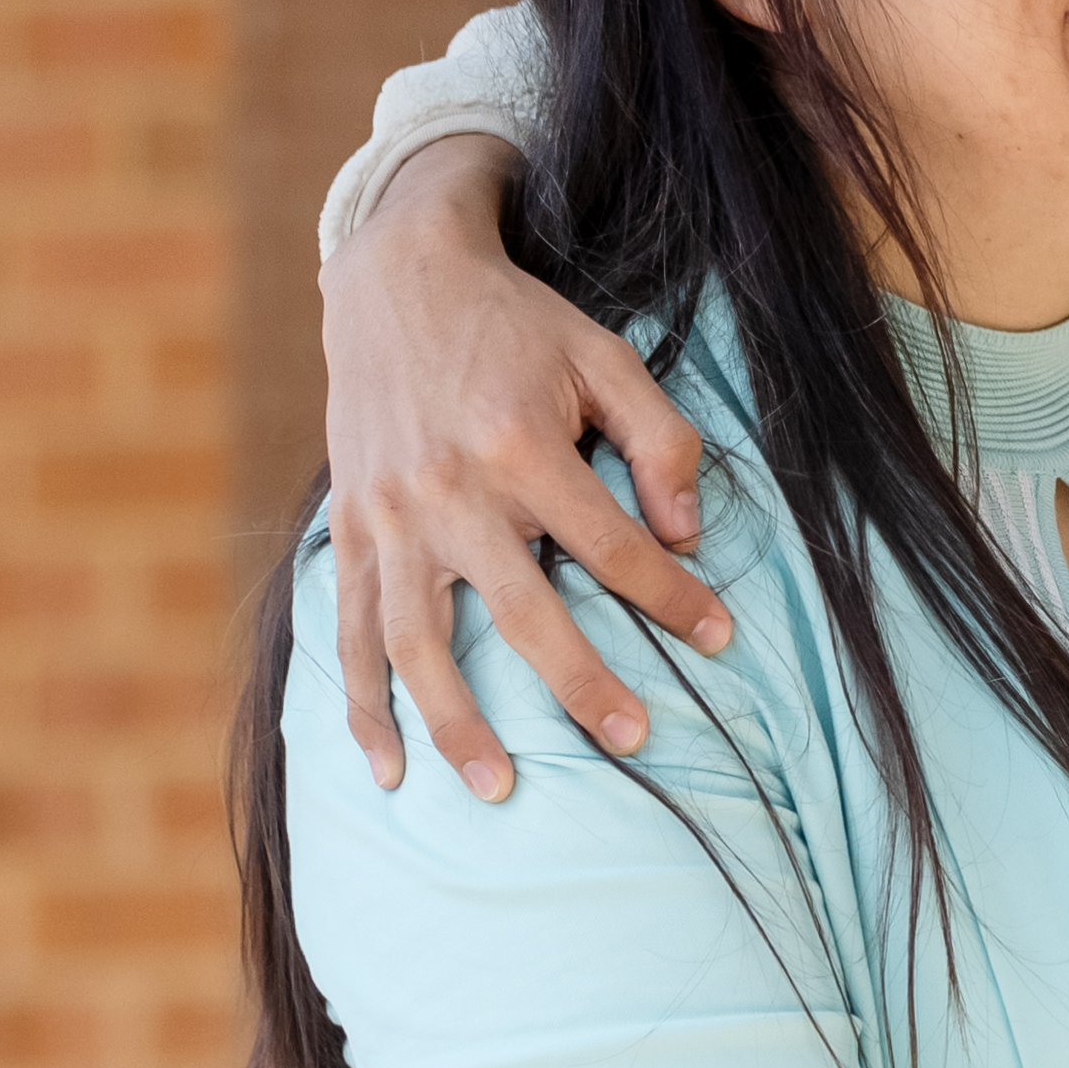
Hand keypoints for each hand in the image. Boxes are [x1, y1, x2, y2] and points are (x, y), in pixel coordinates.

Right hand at [324, 135, 729, 799]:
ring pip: (421, 642)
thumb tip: (687, 535)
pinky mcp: (352, 528)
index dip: (672, 596)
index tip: (718, 638)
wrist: (397, 279)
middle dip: (582, 683)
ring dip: (456, 723)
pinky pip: (350, 631)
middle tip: (633, 740)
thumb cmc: (519, 325)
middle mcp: (450, 490)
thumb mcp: (607, 357)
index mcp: (522, 445)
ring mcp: (390, 516)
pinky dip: (361, 703)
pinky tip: (386, 765)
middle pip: (523, 612)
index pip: (612, 546)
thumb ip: (660, 439)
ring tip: (497, 788)